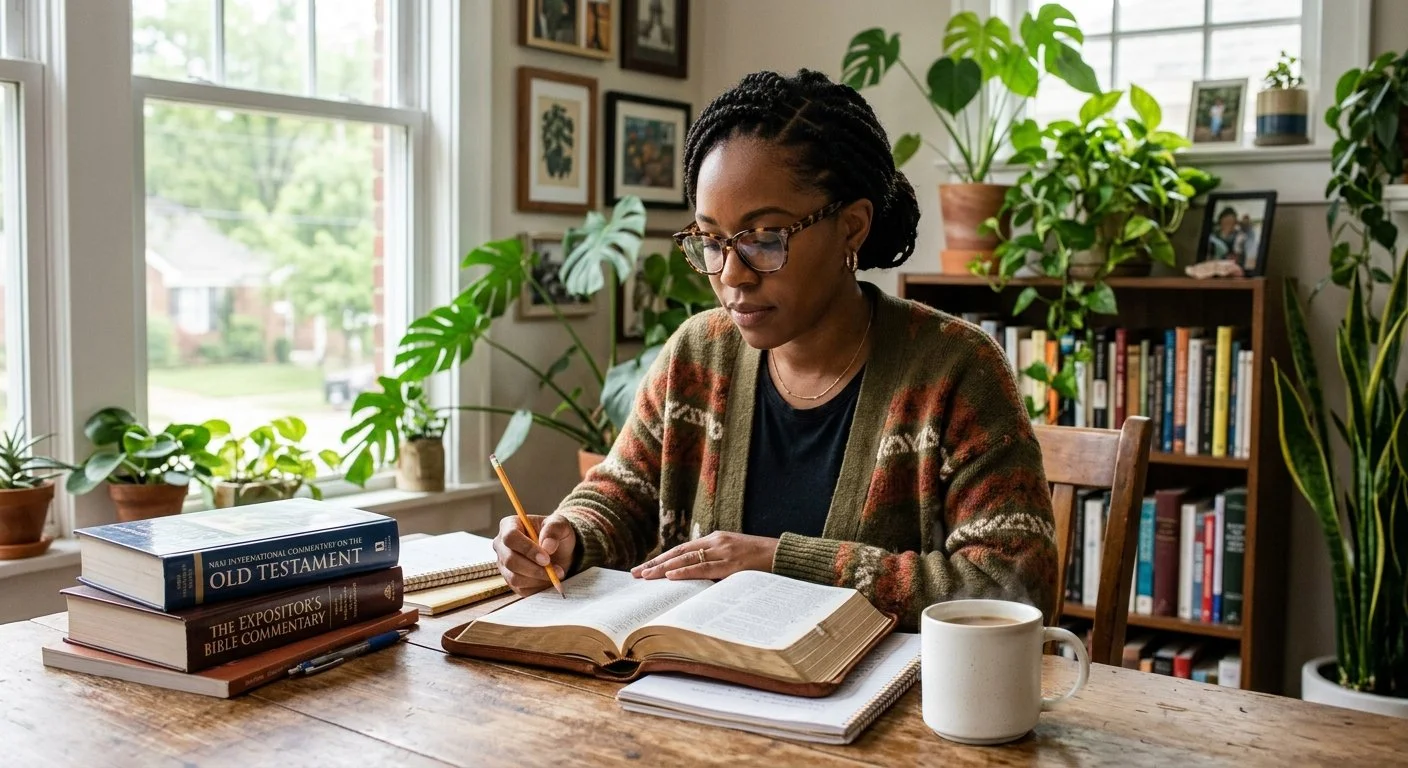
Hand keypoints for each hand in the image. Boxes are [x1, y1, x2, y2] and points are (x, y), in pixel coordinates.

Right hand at [494, 513, 576, 595]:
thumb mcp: (560, 524)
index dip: (527, 549)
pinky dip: (537, 586)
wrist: (559, 551)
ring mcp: (503, 564)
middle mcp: (501, 545)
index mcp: (509, 525)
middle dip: (534, 568)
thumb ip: (554, 530)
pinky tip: (548, 579)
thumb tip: (547, 546)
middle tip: (555, 570)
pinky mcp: (510, 580)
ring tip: (555, 573)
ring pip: (514, 577)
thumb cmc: (555, 534)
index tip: (546, 558)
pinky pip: (520, 588)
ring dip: (538, 578)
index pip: (510, 537)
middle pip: (510, 560)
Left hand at [630, 531, 778, 580]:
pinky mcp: (732, 563)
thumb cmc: (761, 562)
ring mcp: (724, 551)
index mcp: (716, 540)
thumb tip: (695, 583)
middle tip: (635, 574)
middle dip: (655, 564)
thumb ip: (716, 567)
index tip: (643, 568)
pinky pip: (704, 568)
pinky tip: (671, 575)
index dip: (662, 558)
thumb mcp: (735, 560)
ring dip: (664, 568)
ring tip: (645, 576)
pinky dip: (686, 571)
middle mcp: (716, 542)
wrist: (785, 556)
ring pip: (686, 559)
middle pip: (678, 552)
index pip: (682, 549)